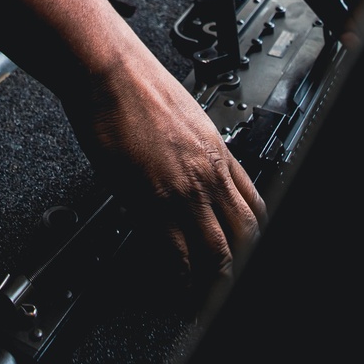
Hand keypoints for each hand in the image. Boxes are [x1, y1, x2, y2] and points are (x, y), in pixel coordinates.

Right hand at [67, 41, 265, 297]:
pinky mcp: (154, 199)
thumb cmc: (135, 83)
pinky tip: (176, 282)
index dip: (253, 235)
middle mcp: (208, 172)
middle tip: (226, 278)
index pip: (255, 205)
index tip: (244, 248)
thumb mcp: (181, 115)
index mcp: (217, 150)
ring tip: (204, 293)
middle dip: (239, 262)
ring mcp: (184, 189)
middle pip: (245, 234)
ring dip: (214, 277)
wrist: (108, 70)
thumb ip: (191, 148)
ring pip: (219, 251)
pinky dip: (181, 275)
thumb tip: (187, 166)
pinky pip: (178, 252)